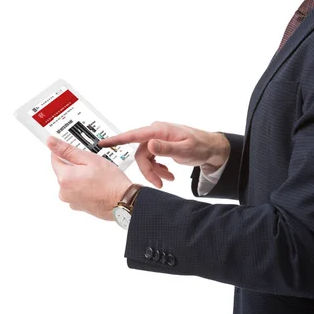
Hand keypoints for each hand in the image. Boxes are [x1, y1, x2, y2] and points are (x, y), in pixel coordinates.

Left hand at [46, 136, 132, 220]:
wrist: (124, 202)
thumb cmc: (111, 182)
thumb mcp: (90, 159)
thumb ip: (68, 150)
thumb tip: (51, 142)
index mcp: (64, 178)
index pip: (55, 158)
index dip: (66, 152)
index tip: (76, 151)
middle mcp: (64, 192)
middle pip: (64, 171)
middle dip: (76, 166)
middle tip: (93, 165)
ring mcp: (71, 201)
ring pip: (72, 182)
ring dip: (81, 177)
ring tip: (98, 177)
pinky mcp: (78, 207)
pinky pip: (77, 192)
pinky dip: (85, 188)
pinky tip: (97, 186)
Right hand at [98, 121, 229, 187]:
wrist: (211, 149)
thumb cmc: (201, 146)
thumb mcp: (185, 149)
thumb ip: (166, 148)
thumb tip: (149, 144)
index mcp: (159, 130)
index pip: (134, 135)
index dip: (117, 140)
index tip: (102, 143)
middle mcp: (156, 133)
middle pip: (141, 154)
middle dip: (148, 170)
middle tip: (159, 183)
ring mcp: (158, 139)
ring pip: (146, 158)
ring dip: (154, 171)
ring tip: (167, 179)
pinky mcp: (161, 146)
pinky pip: (152, 159)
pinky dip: (158, 169)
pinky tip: (168, 175)